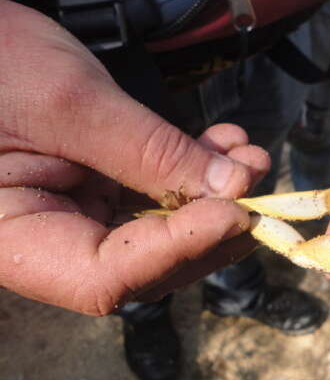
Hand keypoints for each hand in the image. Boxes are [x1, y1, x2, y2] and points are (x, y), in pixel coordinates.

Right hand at [0, 0, 269, 314]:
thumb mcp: (70, 103)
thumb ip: (149, 151)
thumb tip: (233, 188)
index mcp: (12, 241)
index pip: (104, 277)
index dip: (178, 251)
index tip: (235, 214)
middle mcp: (48, 241)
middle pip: (144, 263)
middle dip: (210, 227)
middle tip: (255, 191)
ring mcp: (77, 214)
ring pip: (160, 228)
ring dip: (213, 196)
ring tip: (248, 158)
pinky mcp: (98, 187)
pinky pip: (155, 192)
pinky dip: (194, 170)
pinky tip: (224, 144)